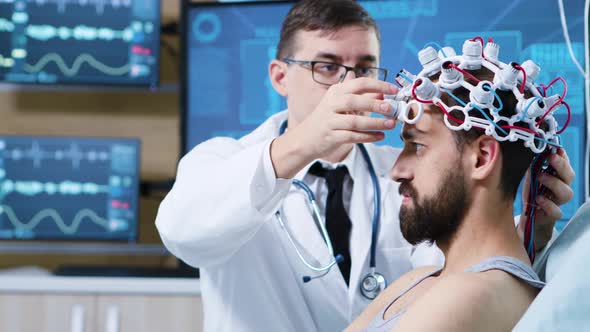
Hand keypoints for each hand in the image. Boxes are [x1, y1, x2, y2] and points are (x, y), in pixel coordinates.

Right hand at [271, 78, 397, 177]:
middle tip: (392, 109)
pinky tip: (379, 136)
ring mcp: (330, 121)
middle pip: (355, 100)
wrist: (305, 139)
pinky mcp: (331, 136)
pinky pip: (351, 136)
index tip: (394, 90)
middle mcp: (331, 104)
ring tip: (390, 124)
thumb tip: (382, 95)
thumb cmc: (327, 119)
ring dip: (374, 123)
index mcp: (336, 91)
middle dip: (375, 104)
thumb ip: (361, 98)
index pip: (359, 83)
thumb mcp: (341, 104)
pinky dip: (367, 137)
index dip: (378, 85)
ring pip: (354, 121)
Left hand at [517, 148, 574, 249]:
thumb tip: (531, 149)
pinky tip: (539, 198)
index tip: (556, 149)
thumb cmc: (533, 191)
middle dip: (561, 165)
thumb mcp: (531, 176)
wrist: (529, 215)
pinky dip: (548, 204)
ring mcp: (559, 202)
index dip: (563, 156)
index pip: (565, 164)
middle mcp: (562, 187)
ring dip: (554, 183)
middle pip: (569, 176)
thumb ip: (534, 165)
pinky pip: (556, 211)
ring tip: (540, 177)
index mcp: (558, 176)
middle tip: (550, 158)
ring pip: (566, 193)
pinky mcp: (553, 214)